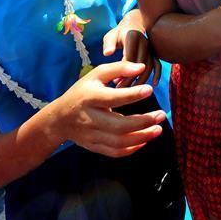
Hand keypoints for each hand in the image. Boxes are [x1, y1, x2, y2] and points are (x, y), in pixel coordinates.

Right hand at [49, 61, 165, 157]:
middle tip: (161, 115)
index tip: (150, 89)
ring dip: (142, 137)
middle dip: (143, 122)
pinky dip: (132, 148)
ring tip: (158, 129)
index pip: (113, 98)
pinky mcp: (94, 146)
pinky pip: (115, 152)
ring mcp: (92, 135)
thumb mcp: (96, 75)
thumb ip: (118, 69)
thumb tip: (141, 67)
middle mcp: (90, 118)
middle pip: (118, 126)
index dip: (132, 95)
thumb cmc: (82, 92)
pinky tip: (145, 139)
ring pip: (118, 142)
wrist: (59, 119)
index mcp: (90, 98)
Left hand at [103, 10, 160, 87]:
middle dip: (131, 78)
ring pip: (148, 66)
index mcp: (132, 37)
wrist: (135, 23)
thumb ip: (109, 44)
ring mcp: (150, 48)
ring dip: (141, 79)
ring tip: (131, 90)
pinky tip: (154, 83)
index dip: (123, 70)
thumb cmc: (119, 32)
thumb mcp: (111, 35)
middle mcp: (143, 43)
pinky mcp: (154, 52)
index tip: (115, 82)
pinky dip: (157, 73)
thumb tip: (107, 54)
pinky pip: (157, 64)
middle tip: (121, 90)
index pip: (129, 56)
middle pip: (139, 63)